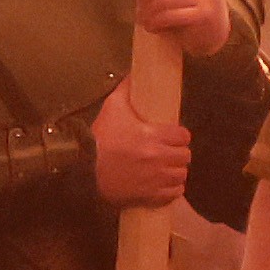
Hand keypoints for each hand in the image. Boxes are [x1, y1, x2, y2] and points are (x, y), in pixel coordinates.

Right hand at [91, 87, 193, 207]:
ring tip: (165, 168)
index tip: (171, 136)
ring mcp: (156, 179)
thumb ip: (126, 90)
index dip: (178, 135)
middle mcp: (159, 158)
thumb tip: (135, 73)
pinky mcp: (150, 195)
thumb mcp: (112, 108)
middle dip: (178, 153)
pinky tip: (162, 183)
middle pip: (186, 156)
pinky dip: (171, 189)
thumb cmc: (99, 138)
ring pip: (182, 175)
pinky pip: (174, 193)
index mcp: (154, 136)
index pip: (184, 136)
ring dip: (175, 171)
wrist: (83, 168)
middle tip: (168, 152)